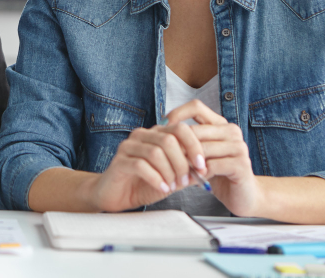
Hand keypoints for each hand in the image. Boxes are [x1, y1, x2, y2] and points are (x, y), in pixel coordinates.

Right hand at [84, 106, 209, 211]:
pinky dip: (156, 178)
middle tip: (186, 180)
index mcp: (156, 134)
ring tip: (174, 186)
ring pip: (156, 152)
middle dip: (182, 161)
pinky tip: (162, 187)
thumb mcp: (171, 176)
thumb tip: (209, 169)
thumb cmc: (143, 184)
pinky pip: (141, 165)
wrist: (116, 195)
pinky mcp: (119, 161)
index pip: (180, 128)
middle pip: (169, 139)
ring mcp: (128, 147)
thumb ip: (187, 171)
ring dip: (170, 172)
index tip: (202, 165)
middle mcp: (142, 135)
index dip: (194, 146)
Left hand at [166, 100, 262, 216]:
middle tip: (165, 159)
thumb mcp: (200, 154)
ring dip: (187, 162)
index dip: (177, 114)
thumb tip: (160, 129)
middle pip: (195, 130)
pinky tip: (193, 181)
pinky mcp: (241, 164)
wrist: (243, 196)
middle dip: (178, 146)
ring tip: (177, 172)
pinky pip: (212, 165)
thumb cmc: (218, 173)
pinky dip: (199, 174)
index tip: (161, 127)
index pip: (196, 107)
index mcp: (221, 124)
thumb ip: (187, 141)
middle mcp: (232, 131)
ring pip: (202, 149)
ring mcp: (238, 147)